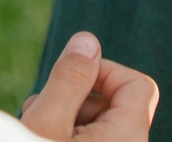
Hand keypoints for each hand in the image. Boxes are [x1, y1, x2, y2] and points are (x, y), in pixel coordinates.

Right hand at [20, 31, 159, 140]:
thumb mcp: (47, 122)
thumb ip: (69, 80)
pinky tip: (39, 134)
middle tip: (40, 108)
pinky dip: (68, 134)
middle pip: (115, 105)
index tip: (68, 79)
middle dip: (76, 97)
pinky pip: (92, 141)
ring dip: (67, 117)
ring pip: (100, 126)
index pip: (137, 85)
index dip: (103, 71)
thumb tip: (87, 41)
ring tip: (34, 125)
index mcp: (128, 137)